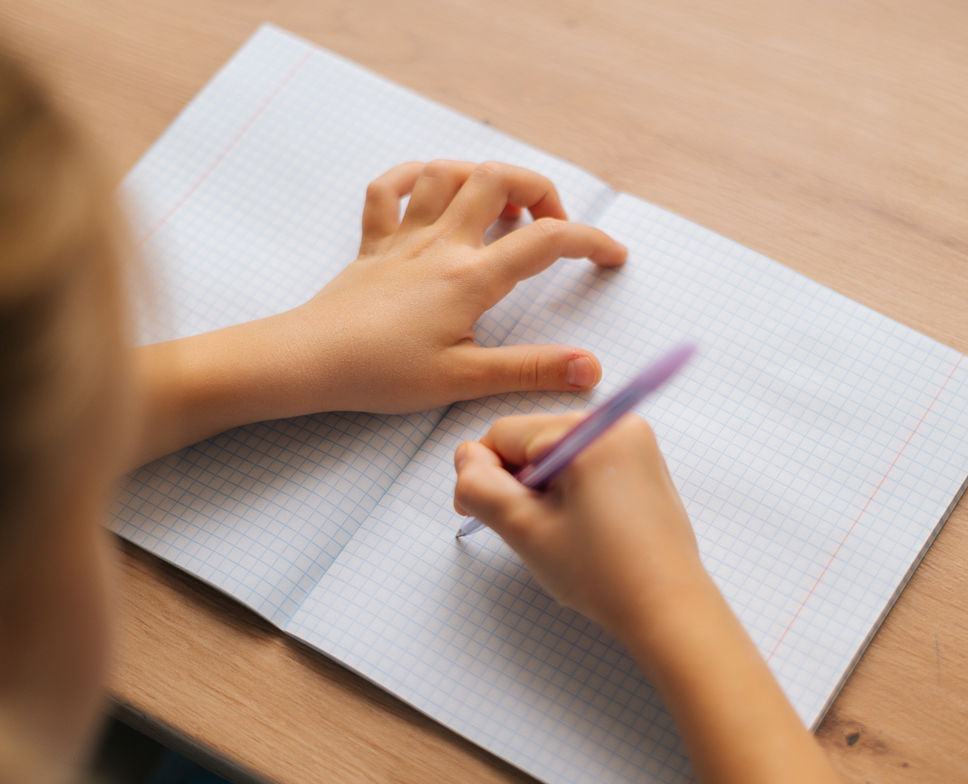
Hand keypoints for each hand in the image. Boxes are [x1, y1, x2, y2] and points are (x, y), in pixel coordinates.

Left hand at [290, 160, 627, 413]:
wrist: (308, 361)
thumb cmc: (381, 373)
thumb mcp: (465, 380)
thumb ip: (532, 370)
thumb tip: (590, 369)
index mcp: (470, 277)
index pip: (546, 241)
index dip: (590, 241)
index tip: (613, 256)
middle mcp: (442, 244)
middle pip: (498, 178)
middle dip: (538, 189)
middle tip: (551, 225)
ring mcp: (405, 237)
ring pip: (449, 173)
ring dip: (483, 177)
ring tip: (501, 210)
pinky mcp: (374, 243)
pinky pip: (391, 188)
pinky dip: (417, 178)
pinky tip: (435, 190)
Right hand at [452, 413, 710, 637]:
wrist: (668, 609)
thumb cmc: (604, 574)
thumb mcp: (525, 529)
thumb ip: (482, 487)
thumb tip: (466, 458)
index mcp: (590, 431)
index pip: (506, 434)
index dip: (484, 474)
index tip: (483, 514)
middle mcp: (620, 424)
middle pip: (535, 440)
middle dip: (519, 482)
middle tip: (529, 531)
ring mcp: (638, 443)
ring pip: (560, 453)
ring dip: (546, 488)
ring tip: (561, 533)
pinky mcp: (646, 465)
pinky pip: (588, 462)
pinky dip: (573, 489)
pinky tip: (583, 528)